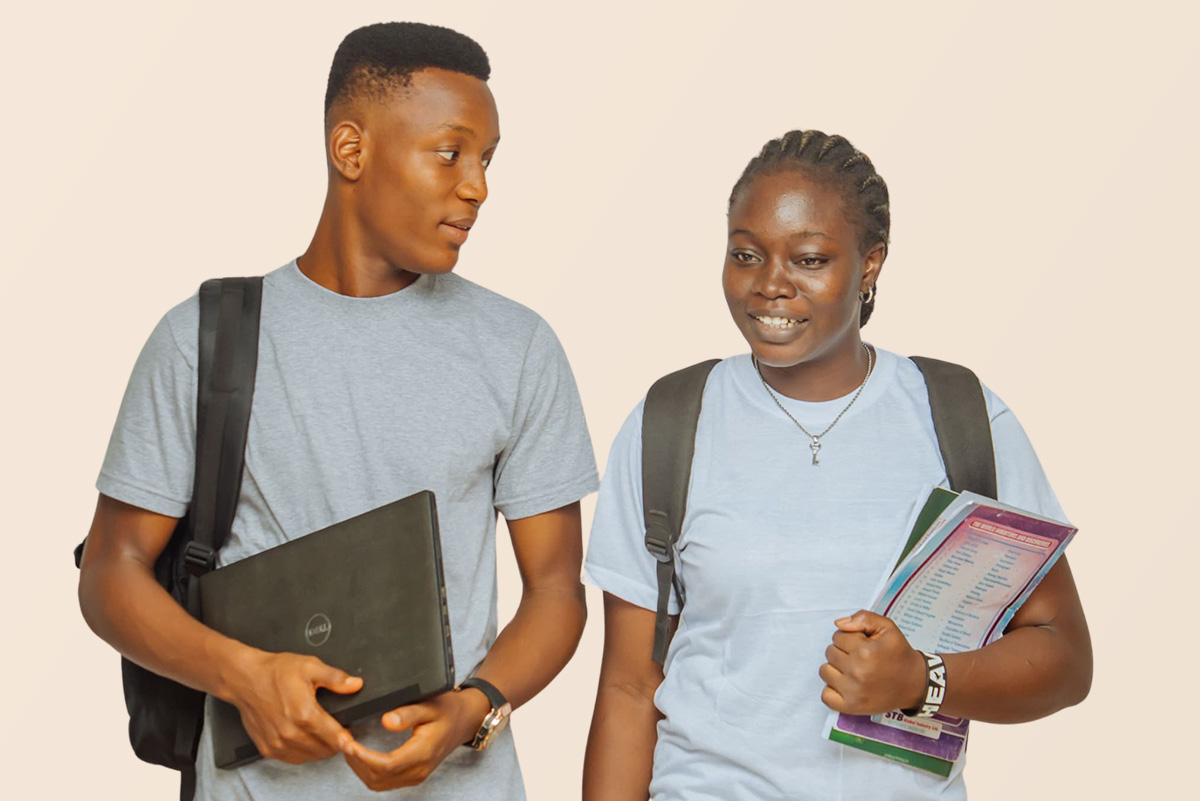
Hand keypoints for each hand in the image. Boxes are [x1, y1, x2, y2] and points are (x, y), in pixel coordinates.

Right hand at [224, 649, 362, 763]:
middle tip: (335, 728)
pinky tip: (305, 738)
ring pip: (311, 756)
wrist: (245, 679)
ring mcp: (278, 743)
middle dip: (335, 741)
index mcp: (305, 714)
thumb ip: (336, 678)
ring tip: (321, 732)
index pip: (337, 738)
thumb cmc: (275, 672)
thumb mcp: (310, 667)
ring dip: (320, 748)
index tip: (349, 732)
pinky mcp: (268, 748)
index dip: (347, 737)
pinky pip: (294, 759)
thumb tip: (356, 684)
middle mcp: (291, 733)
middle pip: (326, 750)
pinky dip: (304, 752)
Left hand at [341, 687, 491, 790]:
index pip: (386, 764)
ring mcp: (416, 776)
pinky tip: (360, 755)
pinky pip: (384, 781)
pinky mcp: (412, 776)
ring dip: (359, 768)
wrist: (465, 720)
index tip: (348, 741)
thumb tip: (386, 720)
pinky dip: (368, 771)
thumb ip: (408, 713)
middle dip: (356, 761)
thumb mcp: (430, 704)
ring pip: (378, 783)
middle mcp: (419, 770)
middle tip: (342, 740)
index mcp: (423, 752)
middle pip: (378, 778)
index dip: (363, 756)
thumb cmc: (448, 709)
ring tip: (347, 746)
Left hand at [818, 610, 926, 715]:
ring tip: (853, 670)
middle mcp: (858, 672)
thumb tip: (839, 624)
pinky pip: (825, 696)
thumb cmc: (899, 655)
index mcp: (865, 652)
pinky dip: (832, 690)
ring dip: (835, 668)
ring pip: (824, 671)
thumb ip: (864, 618)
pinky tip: (845, 685)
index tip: (862, 644)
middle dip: (842, 651)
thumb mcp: (888, 628)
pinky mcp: (851, 707)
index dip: (849, 637)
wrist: (914, 683)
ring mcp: (853, 691)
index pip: (837, 636)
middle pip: (830, 652)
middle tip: (860, 657)